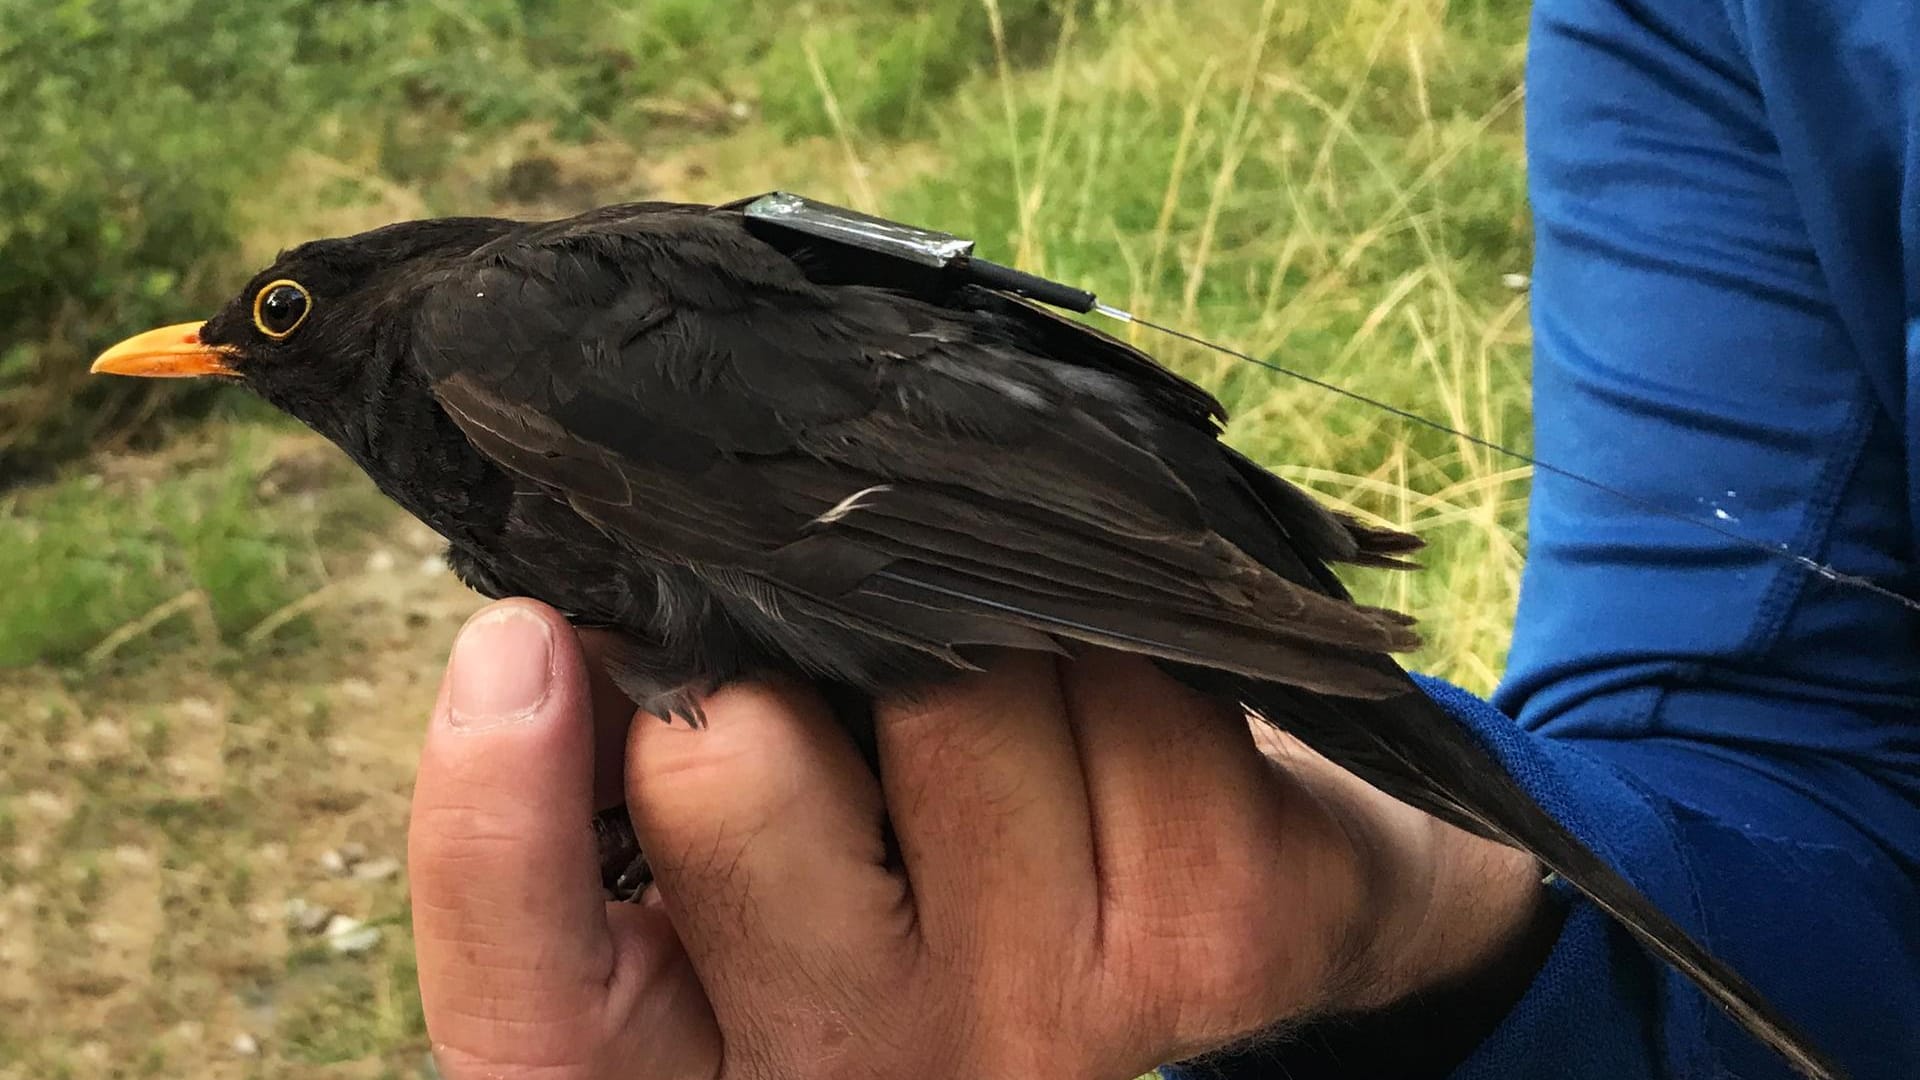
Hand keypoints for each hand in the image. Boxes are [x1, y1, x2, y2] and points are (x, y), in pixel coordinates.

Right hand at [408, 599, 1550, 1079]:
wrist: (1231, 933)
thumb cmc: (943, 877)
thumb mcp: (770, 873)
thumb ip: (653, 794)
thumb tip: (569, 626)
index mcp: (714, 1070)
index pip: (536, 1007)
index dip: (492, 823)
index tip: (515, 644)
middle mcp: (867, 1071)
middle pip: (731, 772)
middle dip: (757, 662)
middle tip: (816, 664)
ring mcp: (1051, 1024)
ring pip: (954, 686)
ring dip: (964, 639)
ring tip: (992, 694)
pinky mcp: (1217, 937)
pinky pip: (1127, 679)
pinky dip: (1116, 649)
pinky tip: (1117, 715)